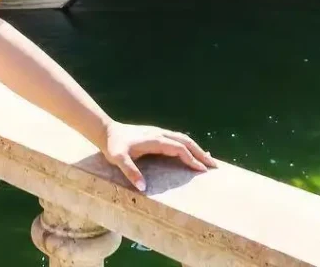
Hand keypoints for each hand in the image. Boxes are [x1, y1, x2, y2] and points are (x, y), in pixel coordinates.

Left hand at [100, 121, 214, 191]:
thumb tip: (143, 187)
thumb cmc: (113, 146)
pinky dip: (187, 145)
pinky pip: (176, 138)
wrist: (105, 131)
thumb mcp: (119, 159)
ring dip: (196, 148)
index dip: (191, 159)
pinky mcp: (155, 134)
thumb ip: (130, 171)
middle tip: (214, 167)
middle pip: (185, 141)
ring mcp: (157, 132)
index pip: (178, 148)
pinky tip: (191, 152)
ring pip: (182, 138)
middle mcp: (158, 134)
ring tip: (208, 161)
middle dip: (200, 153)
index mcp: (154, 140)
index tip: (202, 171)